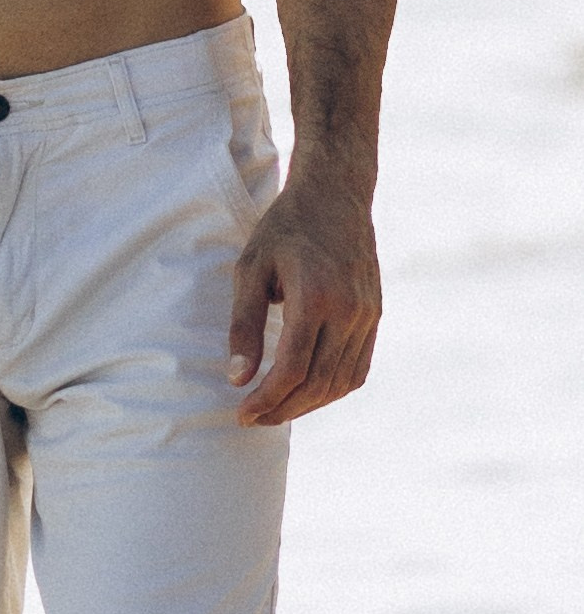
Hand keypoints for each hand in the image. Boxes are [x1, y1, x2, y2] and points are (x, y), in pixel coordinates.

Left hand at [228, 160, 380, 425]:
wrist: (335, 195)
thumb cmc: (285, 228)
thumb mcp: (251, 268)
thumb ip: (244, 325)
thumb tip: (237, 378)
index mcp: (315, 297)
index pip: (293, 369)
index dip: (267, 399)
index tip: (242, 413)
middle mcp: (349, 311)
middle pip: (318, 383)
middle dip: (283, 409)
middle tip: (254, 418)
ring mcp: (368, 315)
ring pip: (341, 382)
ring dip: (308, 404)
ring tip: (276, 409)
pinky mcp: (375, 316)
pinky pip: (357, 368)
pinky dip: (332, 388)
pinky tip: (306, 392)